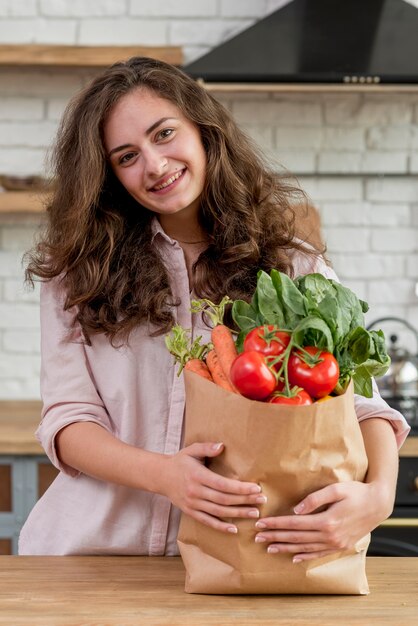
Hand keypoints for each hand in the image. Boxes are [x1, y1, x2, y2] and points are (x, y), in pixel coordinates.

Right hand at [161, 442, 265, 532]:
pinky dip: (221, 526)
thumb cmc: (180, 461)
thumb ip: (207, 447)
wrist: (161, 476)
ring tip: (254, 513)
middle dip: (245, 500)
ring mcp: (192, 504)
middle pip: (224, 500)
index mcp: (197, 476)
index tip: (256, 488)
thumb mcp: (192, 450)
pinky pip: (207, 521)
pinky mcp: (190, 512)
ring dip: (238, 514)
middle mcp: (195, 491)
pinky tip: (234, 529)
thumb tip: (221, 446)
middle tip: (262, 500)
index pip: (223, 484)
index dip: (240, 488)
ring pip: (218, 512)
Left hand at [254, 480, 392, 561]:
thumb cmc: (356, 492)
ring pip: (305, 548)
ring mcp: (336, 544)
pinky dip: (305, 557)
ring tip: (269, 549)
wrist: (378, 504)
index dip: (277, 524)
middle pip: (297, 537)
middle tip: (258, 537)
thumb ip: (315, 499)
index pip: (295, 523)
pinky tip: (294, 558)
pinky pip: (319, 554)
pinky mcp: (340, 546)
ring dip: (286, 548)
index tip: (261, 524)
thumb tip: (296, 510)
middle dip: (276, 537)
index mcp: (327, 520)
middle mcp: (330, 536)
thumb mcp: (336, 489)